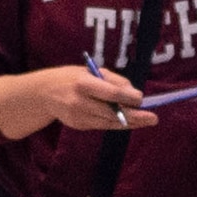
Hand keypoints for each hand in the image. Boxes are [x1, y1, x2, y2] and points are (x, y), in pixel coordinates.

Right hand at [0, 65, 155, 138]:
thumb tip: (134, 93)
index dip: (127, 97)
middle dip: (134, 116)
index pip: (109, 93)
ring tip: (147, 121)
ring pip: (109, 122)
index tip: (141, 98)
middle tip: (153, 118)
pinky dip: (118, 124)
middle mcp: (79, 102)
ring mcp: (78, 116)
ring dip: (130, 122)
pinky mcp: (78, 125)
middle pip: (112, 112)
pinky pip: (103, 125)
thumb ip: (113, 80)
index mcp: (83, 83)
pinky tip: (131, 122)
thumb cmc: (72, 78)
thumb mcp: (90, 71)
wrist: (43, 93)